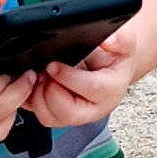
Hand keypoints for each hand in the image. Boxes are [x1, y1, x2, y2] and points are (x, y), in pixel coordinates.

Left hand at [24, 17, 139, 128]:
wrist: (109, 68)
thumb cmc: (114, 58)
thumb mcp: (125, 43)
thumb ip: (121, 39)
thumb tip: (110, 41)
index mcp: (110, 91)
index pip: (91, 89)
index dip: (68, 77)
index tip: (54, 65)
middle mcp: (93, 109)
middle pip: (68, 113)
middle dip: (51, 91)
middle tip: (45, 72)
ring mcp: (74, 115)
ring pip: (50, 117)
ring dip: (39, 97)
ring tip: (41, 76)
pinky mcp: (58, 116)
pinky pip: (39, 115)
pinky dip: (31, 100)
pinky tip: (36, 84)